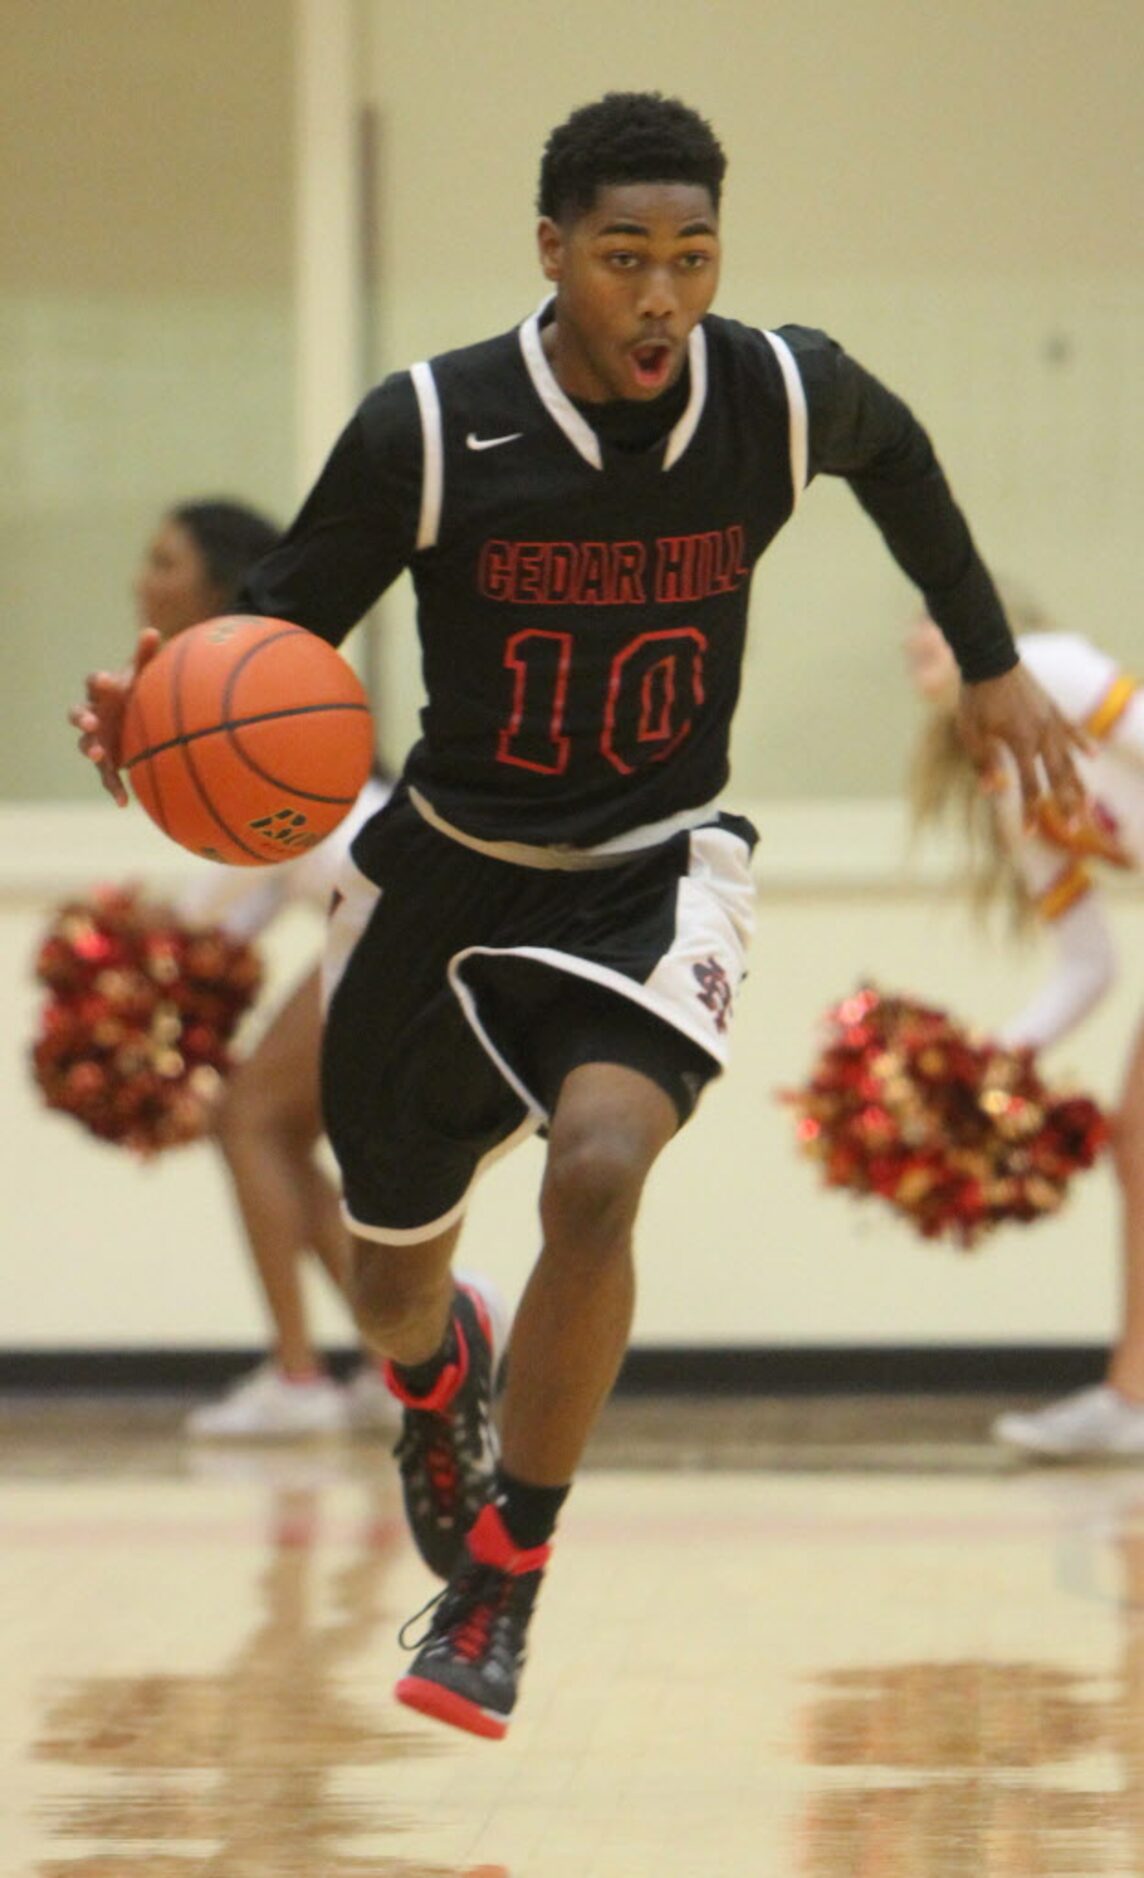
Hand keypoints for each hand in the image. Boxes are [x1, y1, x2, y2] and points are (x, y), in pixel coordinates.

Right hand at [67, 628, 160, 805]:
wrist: (138, 720)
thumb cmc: (138, 693)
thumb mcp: (143, 676)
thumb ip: (145, 657)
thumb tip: (152, 631)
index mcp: (103, 692)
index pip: (94, 683)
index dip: (99, 682)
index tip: (107, 680)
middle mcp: (94, 715)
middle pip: (79, 715)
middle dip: (82, 718)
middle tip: (91, 722)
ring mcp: (97, 739)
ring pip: (85, 745)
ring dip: (90, 750)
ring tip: (97, 755)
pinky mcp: (106, 762)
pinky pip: (106, 777)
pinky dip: (114, 789)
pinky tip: (124, 803)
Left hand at [957, 660, 1087, 822]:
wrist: (990, 659)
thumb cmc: (975, 698)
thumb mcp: (971, 734)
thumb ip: (983, 764)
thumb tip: (993, 791)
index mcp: (1021, 743)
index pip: (1029, 787)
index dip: (1029, 812)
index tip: (1028, 833)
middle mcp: (1043, 735)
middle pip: (1059, 778)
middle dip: (1067, 806)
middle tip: (1077, 829)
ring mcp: (1052, 721)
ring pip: (1070, 759)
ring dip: (1079, 784)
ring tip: (1089, 804)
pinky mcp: (1053, 709)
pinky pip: (1072, 730)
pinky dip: (1083, 744)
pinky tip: (1093, 757)